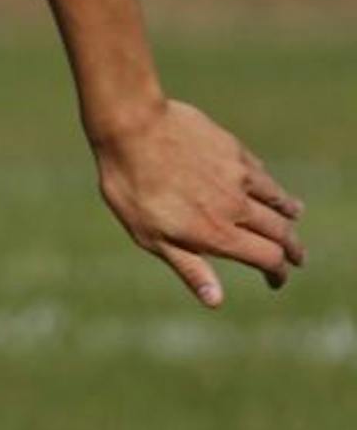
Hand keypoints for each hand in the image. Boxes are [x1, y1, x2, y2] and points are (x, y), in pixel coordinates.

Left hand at [94, 98, 305, 306]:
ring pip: (278, 201)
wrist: (133, 128)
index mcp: (217, 233)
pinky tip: (269, 187)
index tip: (276, 280)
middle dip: (292, 249)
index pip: (267, 259)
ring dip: (290, 216)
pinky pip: (262, 174)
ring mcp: (239, 176)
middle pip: (281, 232)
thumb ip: (189, 267)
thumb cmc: (132, 187)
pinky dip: (272, 187)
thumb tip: (216, 301)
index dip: (277, 273)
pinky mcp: (234, 151)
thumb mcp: (150, 236)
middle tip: (297, 258)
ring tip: (295, 220)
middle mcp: (236, 206)